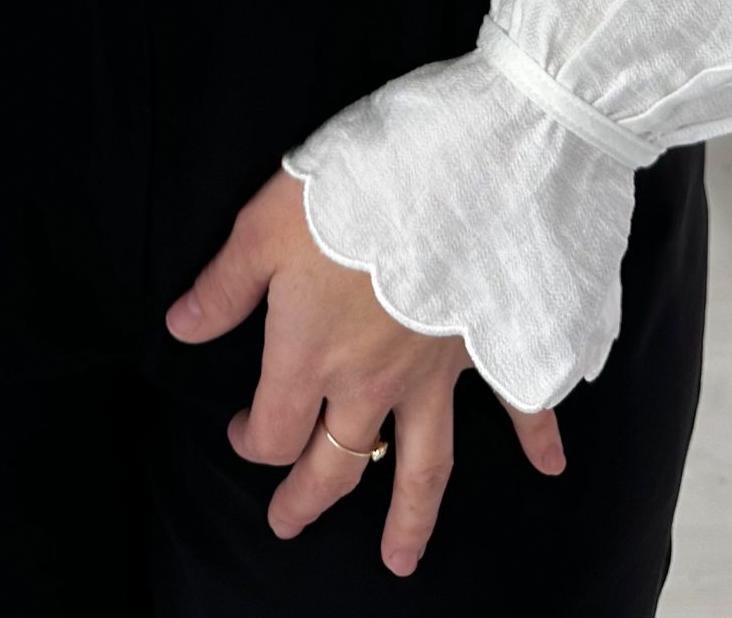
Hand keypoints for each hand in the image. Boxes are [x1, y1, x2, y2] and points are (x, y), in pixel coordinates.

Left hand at [164, 167, 565, 576]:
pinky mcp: (485, 345)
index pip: (274, 433)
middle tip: (289, 524)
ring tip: (398, 560)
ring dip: (409, 518)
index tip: (241, 429)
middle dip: (309, 499)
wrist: (454, 171)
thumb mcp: (265, 226)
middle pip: (337, 466)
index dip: (251, 441)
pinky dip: (538, 436)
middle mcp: (373, 381)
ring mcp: (435, 372)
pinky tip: (550, 465)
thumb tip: (181, 327)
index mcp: (312, 356)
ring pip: (422, 466)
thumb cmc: (352, 193)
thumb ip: (224, 287)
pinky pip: (518, 405)